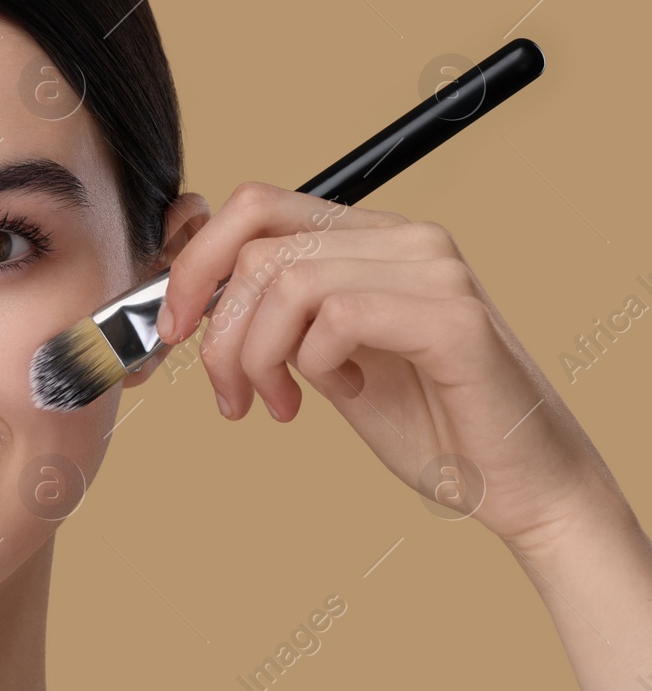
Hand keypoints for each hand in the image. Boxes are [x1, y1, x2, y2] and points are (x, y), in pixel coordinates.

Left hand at [151, 181, 625, 553]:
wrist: (519, 484)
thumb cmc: (426, 421)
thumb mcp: (323, 357)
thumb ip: (276, 315)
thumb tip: (191, 295)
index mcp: (371, 237)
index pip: (256, 206)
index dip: (195, 262)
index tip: (172, 326)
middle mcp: (405, 238)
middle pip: (259, 245)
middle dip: (218, 329)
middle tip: (230, 392)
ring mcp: (433, 271)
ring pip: (286, 283)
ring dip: (259, 357)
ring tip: (278, 403)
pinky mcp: (453, 319)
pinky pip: (337, 318)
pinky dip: (315, 365)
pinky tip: (344, 394)